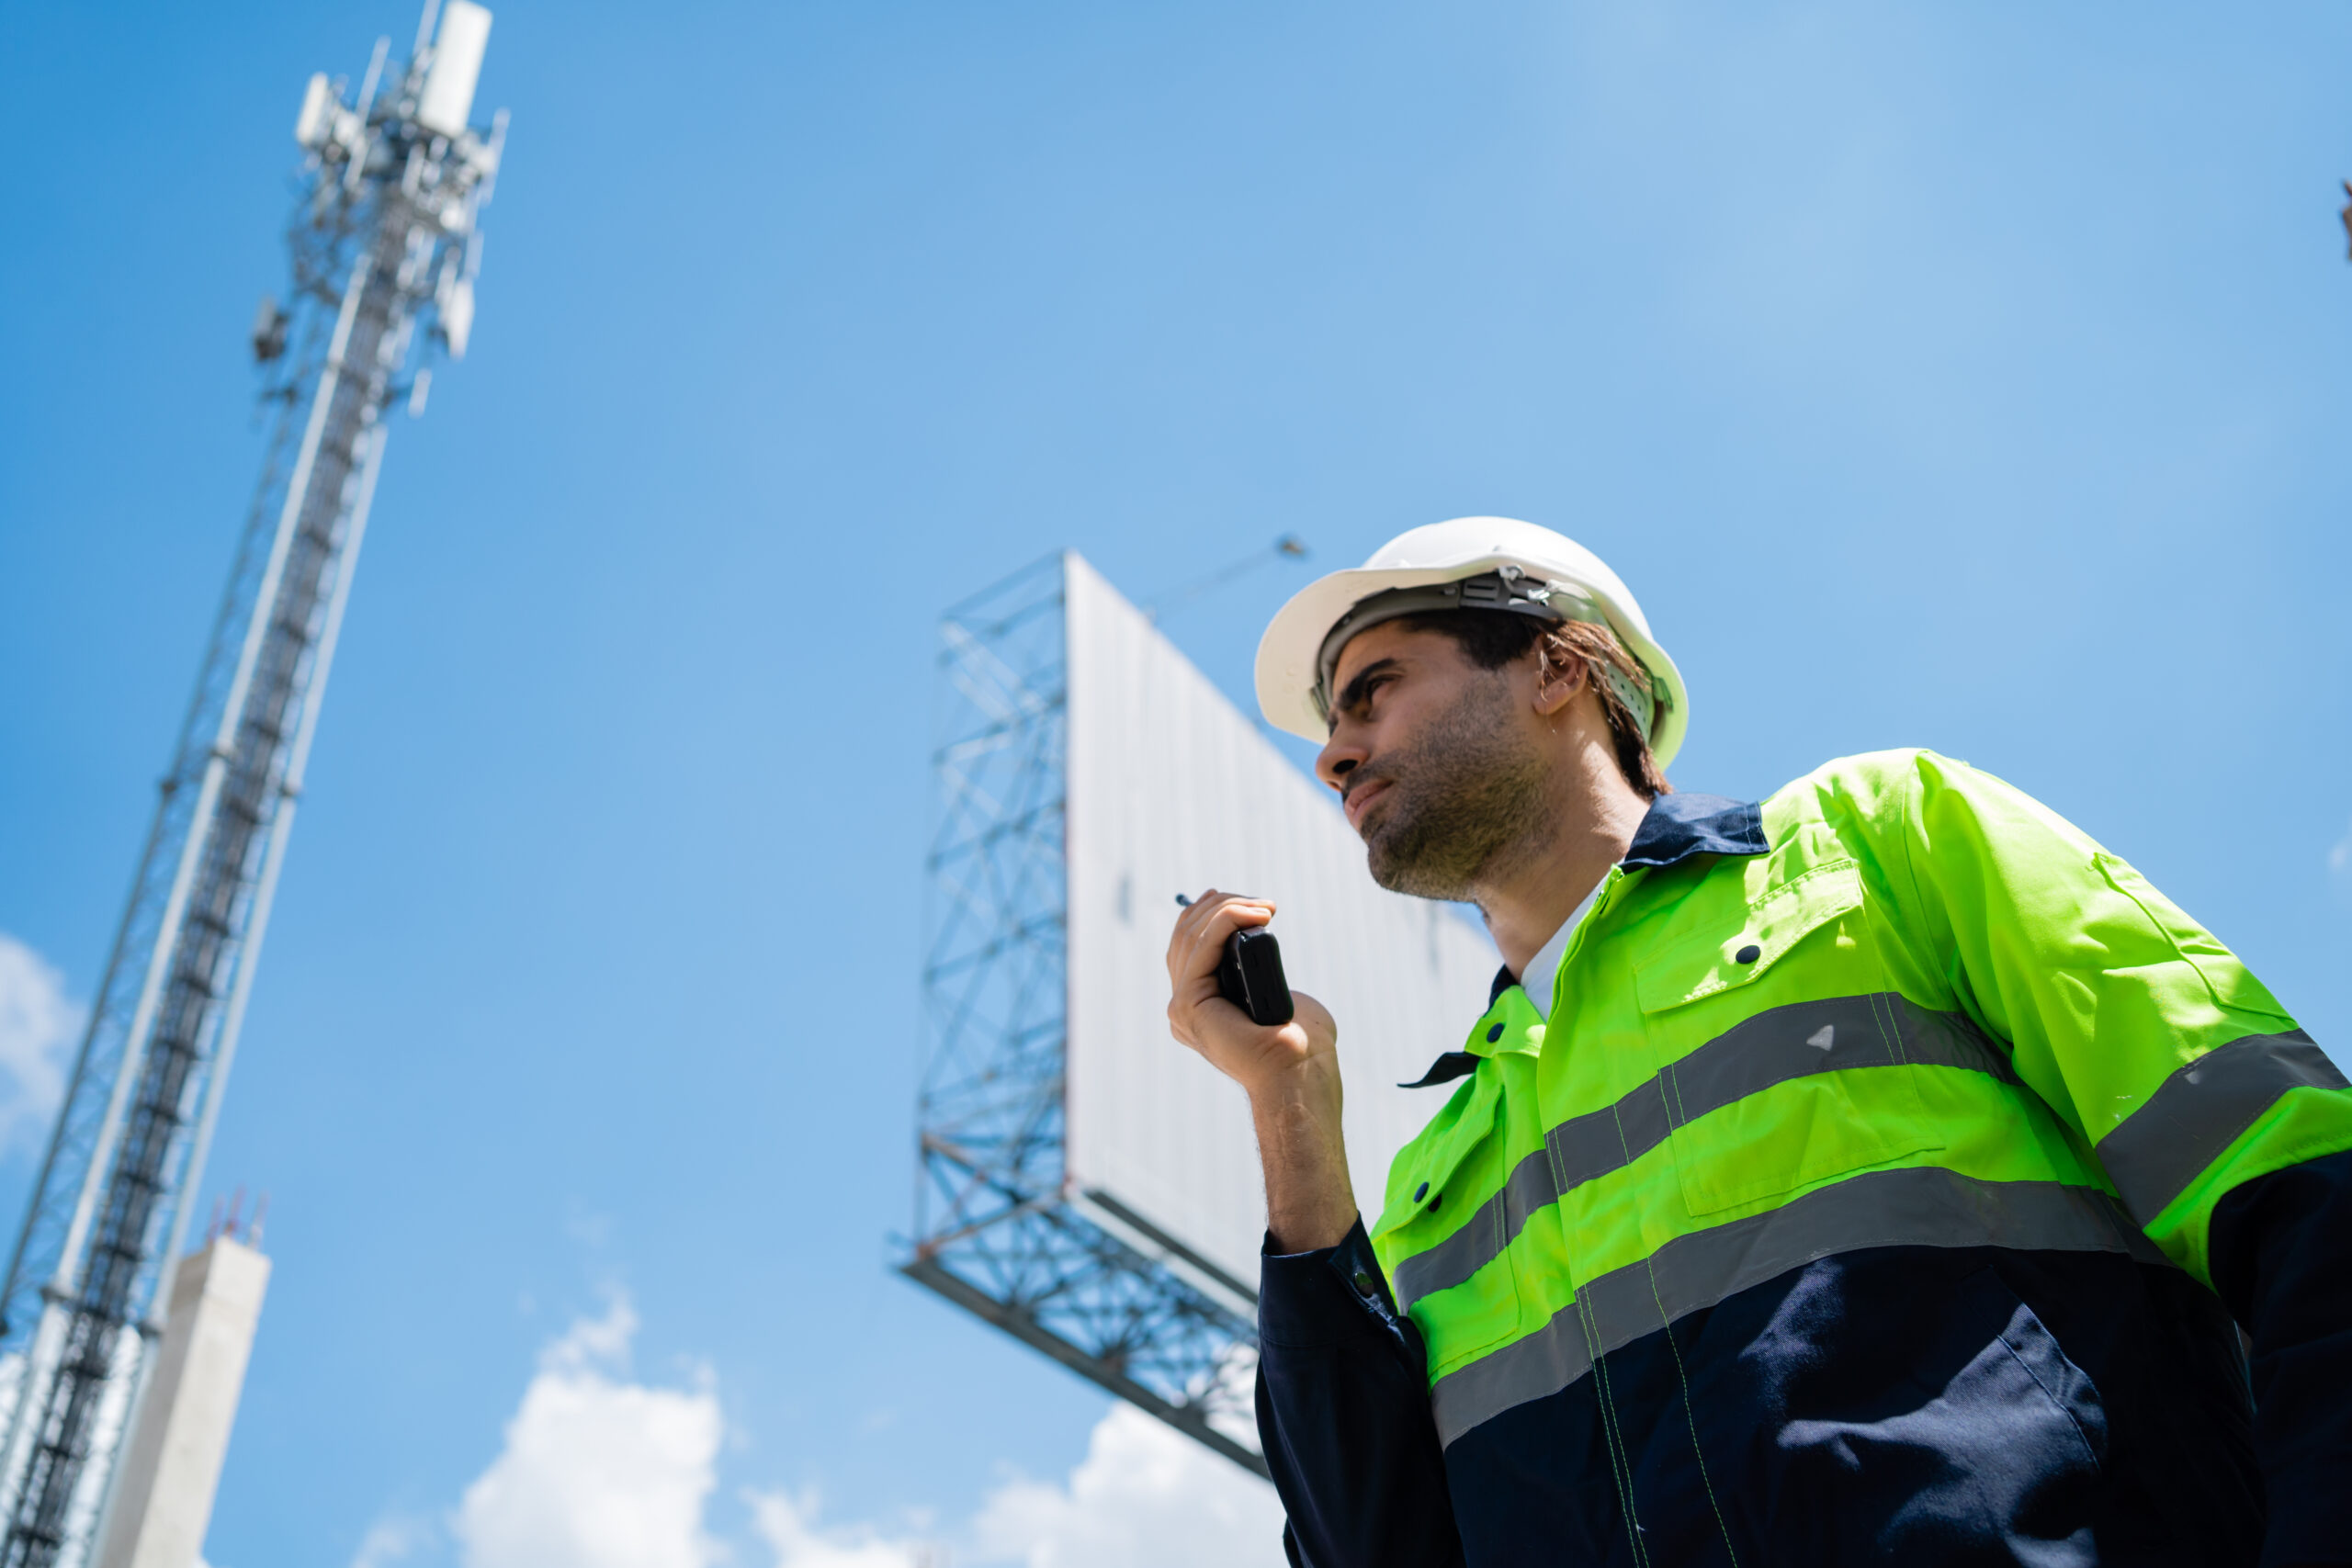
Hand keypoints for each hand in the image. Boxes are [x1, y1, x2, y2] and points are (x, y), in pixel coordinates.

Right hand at [1166, 889, 1355, 1251]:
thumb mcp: (1279, 996)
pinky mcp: (1189, 1004)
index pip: (1188, 946)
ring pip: (1191, 934)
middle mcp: (1184, 1009)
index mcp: (1200, 1008)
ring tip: (1267, 908)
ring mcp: (1182, 1007)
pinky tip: (1257, 915)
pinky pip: (1203, 945)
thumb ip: (1265, 975)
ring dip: (1229, 908)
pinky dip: (1228, 919)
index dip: (1208, 913)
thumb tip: (1262, 946)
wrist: (1302, 1076)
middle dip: (1222, 905)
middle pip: (1185, 934)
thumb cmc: (1302, 1046)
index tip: (1242, 898)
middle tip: (1263, 904)